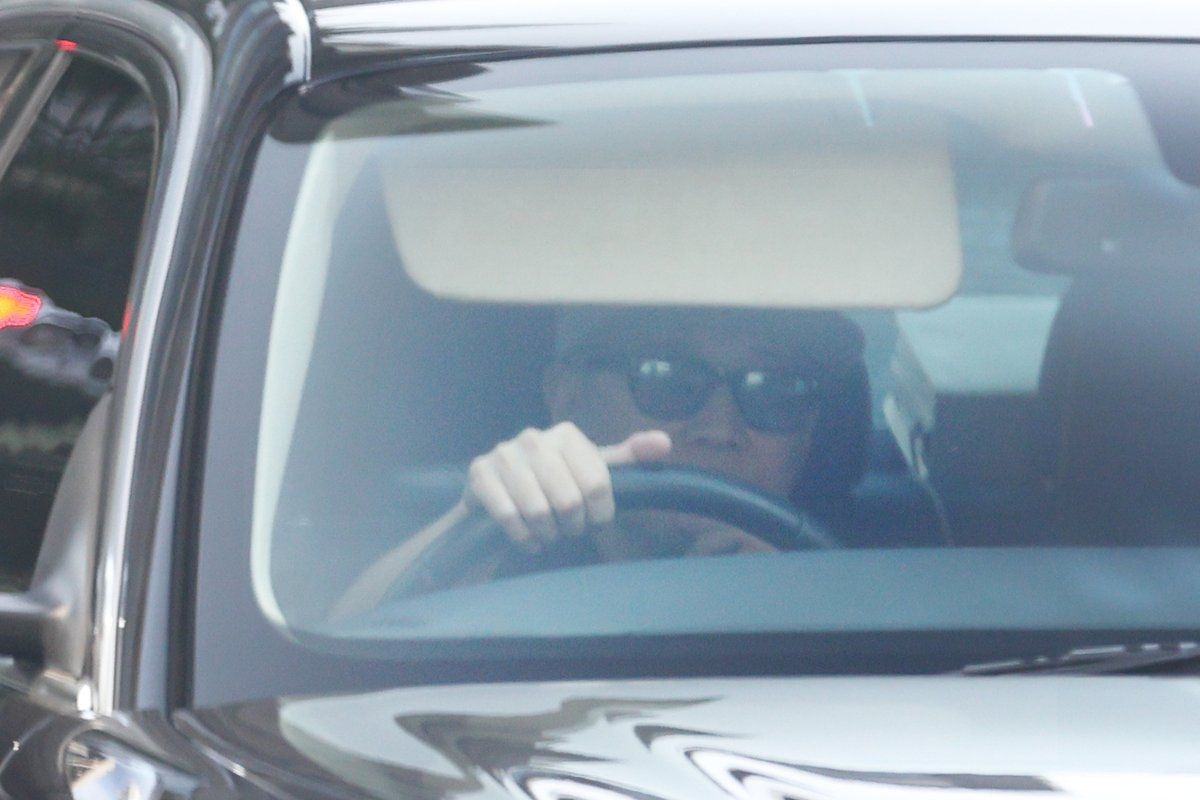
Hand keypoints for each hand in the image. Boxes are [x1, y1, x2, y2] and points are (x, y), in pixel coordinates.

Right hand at [464, 422, 670, 551]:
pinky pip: (508, 517)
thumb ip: (628, 458)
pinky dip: (523, 537)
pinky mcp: (479, 473)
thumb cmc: (555, 479)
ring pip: (539, 511)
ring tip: (548, 533)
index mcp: (567, 434)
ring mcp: (504, 454)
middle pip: (569, 501)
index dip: (600, 514)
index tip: (595, 522)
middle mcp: (534, 437)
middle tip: (569, 529)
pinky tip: (528, 538)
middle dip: (572, 526)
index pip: (598, 484)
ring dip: (547, 533)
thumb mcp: (592, 468)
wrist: (497, 488)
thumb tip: (664, 442)